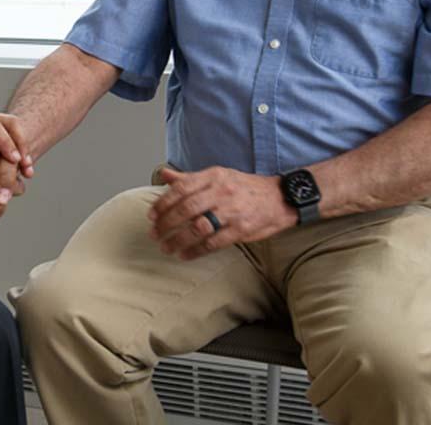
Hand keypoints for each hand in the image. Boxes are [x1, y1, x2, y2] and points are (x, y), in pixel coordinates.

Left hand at [0, 112, 33, 203]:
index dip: (4, 142)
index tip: (13, 160)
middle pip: (9, 124)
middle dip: (20, 145)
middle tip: (24, 167)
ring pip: (16, 131)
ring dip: (24, 151)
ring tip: (27, 172)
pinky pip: (14, 142)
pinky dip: (21, 156)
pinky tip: (24, 172)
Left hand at [148, 166, 293, 259]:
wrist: (280, 198)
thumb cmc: (244, 188)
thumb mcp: (218, 176)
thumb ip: (190, 178)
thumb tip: (164, 175)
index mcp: (214, 176)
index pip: (181, 188)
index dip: (163, 203)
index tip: (151, 215)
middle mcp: (222, 191)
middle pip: (186, 209)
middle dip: (166, 223)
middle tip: (154, 233)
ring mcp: (232, 211)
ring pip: (198, 227)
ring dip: (178, 240)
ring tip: (166, 247)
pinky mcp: (241, 229)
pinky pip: (213, 242)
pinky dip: (195, 250)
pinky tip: (184, 255)